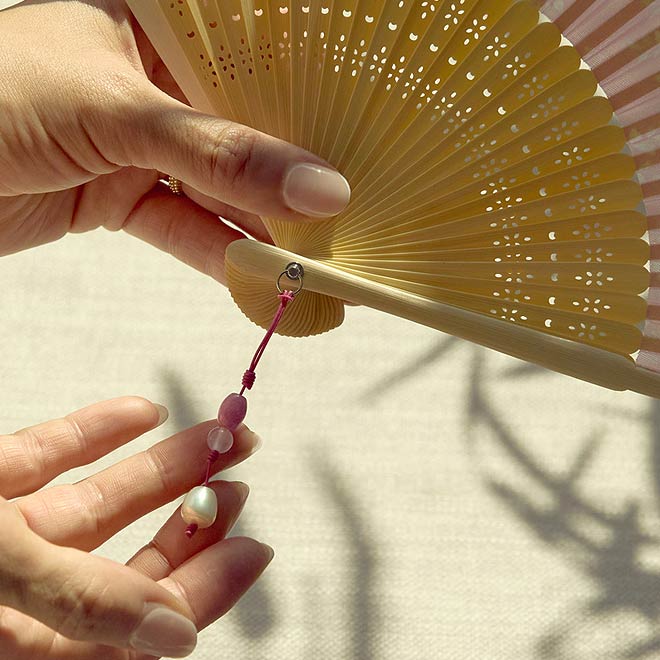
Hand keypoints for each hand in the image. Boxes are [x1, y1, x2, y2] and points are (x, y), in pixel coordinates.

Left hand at [0, 0, 349, 277]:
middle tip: (348, 215)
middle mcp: (156, 84)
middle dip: (294, 179)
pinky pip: (185, 226)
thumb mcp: (119, 112)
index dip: (312, 100)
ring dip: (263, 230)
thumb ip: (222, 154)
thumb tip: (318, 187)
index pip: (256, 58)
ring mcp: (141, 144)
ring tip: (313, 261)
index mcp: (158, 27)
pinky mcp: (122, 196)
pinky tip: (260, 277)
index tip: (362, 140)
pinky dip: (221, 256)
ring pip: (220, 189)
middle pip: (247, 133)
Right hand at [0, 396, 268, 658]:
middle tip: (240, 481)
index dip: (201, 591)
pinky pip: (52, 456)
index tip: (254, 550)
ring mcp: (5, 532)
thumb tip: (177, 632)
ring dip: (162, 467)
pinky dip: (98, 432)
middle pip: (126, 562)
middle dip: (191, 518)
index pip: (134, 629)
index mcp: (21, 637)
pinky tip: (145, 412)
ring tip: (219, 438)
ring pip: (98, 501)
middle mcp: (21, 588)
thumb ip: (81, 599)